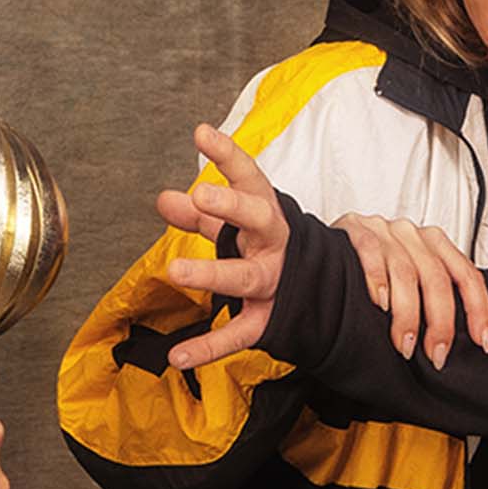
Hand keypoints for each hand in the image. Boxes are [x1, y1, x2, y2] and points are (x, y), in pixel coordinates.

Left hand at [152, 122, 292, 369]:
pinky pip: (240, 333)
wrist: (324, 295)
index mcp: (268, 214)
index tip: (202, 133)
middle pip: (259, 219)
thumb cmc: (269, 249)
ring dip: (212, 272)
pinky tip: (177, 356)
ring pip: (247, 276)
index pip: (250, 178)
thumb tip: (163, 198)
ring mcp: (276, 282)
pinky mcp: (271, 320)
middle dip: (232, 206)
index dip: (228, 155)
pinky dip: (209, 347)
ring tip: (176, 270)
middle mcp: (276, 244)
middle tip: (199, 192)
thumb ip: (200, 214)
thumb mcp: (237, 226)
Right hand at [334, 213, 487, 366]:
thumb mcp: (406, 277)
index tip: (480, 342)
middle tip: (436, 355)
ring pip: (406, 272)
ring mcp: (383, 230)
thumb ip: (428, 295)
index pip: (467, 275)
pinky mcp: (354, 229)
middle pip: (437, 278)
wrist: (317, 246)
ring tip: (405, 345)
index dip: (478, 310)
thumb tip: (449, 341)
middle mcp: (412, 234)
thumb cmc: (368, 269)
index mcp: (433, 243)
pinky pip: (370, 252)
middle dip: (440, 322)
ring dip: (408, 315)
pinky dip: (377, 280)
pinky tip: (378, 304)